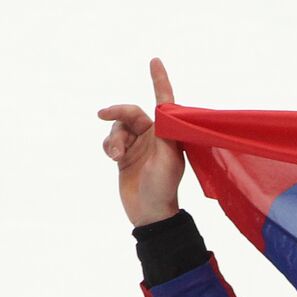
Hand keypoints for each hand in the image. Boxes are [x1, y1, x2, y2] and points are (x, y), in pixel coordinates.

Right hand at [98, 58, 184, 226]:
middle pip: (131, 113)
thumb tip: (164, 107)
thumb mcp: (167, 158)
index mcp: (170, 135)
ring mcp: (139, 146)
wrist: (148, 212)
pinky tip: (112, 157)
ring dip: (113, 138)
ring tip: (115, 155)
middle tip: (103, 114)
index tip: (155, 61)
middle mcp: (155, 137)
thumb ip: (164, 133)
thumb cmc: (163, 187)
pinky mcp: (124, 155)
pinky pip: (110, 140)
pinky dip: (108, 146)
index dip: (160, 81)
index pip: (164, 103)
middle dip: (118, 113)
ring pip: (118, 128)